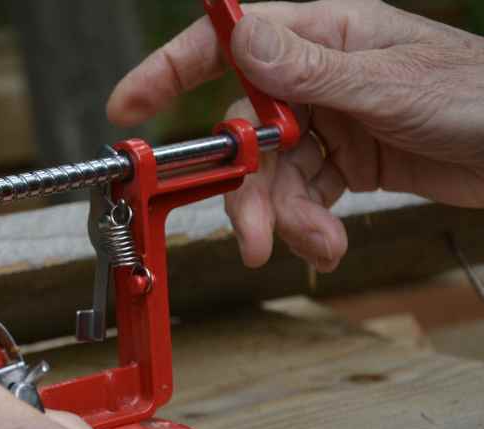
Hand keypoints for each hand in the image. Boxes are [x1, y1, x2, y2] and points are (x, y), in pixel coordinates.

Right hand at [108, 0, 483, 271]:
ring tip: (318, 244)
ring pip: (271, 175)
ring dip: (287, 218)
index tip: (129, 104)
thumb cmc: (481, 96)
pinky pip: (302, 197)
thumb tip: (239, 36)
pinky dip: (309, 225)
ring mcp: (328, 121)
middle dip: (247, 190)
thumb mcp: (390, 82)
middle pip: (245, 132)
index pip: (228, 43)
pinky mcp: (343, 161)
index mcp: (322, 34)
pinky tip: (329, 241)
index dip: (169, 70)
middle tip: (254, 236)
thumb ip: (308, 68)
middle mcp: (316, 76)